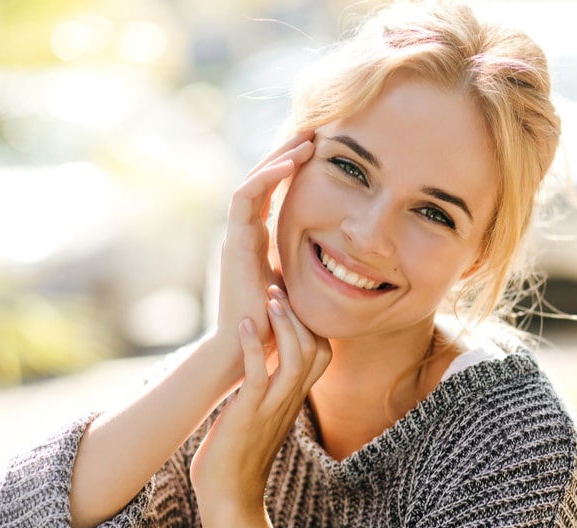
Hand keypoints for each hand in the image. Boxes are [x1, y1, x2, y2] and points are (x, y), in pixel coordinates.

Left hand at [191, 285, 330, 512]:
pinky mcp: (249, 415)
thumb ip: (268, 394)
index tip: (293, 301)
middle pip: (318, 349)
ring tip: (270, 298)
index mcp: (293, 400)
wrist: (229, 499)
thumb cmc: (238, 458)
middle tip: (281, 289)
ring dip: (285, 324)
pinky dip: (253, 346)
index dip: (313, 325)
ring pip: (297, 358)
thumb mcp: (260, 418)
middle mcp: (290, 401)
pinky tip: (244, 325)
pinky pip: (259, 375)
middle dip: (301, 315)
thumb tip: (261, 369)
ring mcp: (272, 408)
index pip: (322, 354)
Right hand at [214, 131, 314, 367]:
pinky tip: (291, 164)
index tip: (319, 150)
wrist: (248, 348)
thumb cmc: (275, 325)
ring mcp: (236, 235)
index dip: (292, 169)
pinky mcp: (234, 241)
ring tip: (306, 140)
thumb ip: (308, 268)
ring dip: (279, 157)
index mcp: (258, 240)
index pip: (272, 193)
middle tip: (313, 130)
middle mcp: (244, 233)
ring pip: (252, 181)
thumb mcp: (298, 286)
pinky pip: (245, 197)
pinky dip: (267, 177)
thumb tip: (342, 261)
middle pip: (262, 180)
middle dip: (286, 153)